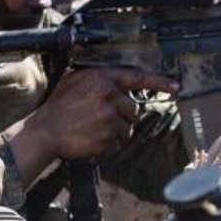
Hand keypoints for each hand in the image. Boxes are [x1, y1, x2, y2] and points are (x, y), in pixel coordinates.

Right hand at [9, 68, 177, 183]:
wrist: (45, 132)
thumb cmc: (57, 108)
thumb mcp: (74, 81)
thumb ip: (98, 80)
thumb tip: (118, 83)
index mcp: (101, 78)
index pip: (138, 77)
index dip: (160, 82)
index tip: (175, 87)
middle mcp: (108, 95)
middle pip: (133, 109)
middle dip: (122, 116)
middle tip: (102, 119)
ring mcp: (109, 116)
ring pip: (127, 127)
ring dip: (115, 131)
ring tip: (93, 129)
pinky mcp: (108, 135)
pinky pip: (118, 142)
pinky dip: (108, 143)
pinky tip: (91, 138)